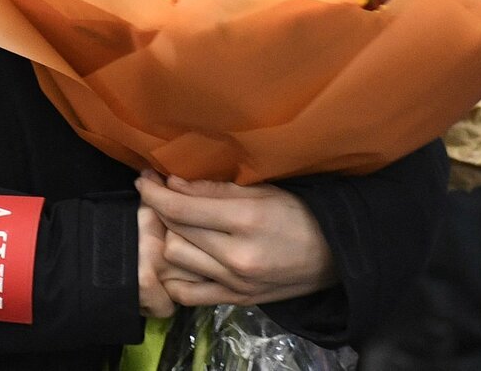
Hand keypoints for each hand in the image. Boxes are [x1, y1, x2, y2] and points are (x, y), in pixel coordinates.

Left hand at [135, 171, 338, 306]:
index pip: (181, 208)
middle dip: (159, 211)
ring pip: (175, 262)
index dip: (154, 193)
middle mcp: (236, 256)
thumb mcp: (265, 191)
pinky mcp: (236, 301)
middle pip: (174, 233)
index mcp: (246, 220)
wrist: (335, 256)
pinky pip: (187, 294)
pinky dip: (175, 276)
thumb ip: (216, 190)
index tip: (144, 179)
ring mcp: (234, 284)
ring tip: (172, 224)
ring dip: (167, 240)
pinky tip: (181, 258)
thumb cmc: (303, 214)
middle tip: (159, 196)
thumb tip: (173, 184)